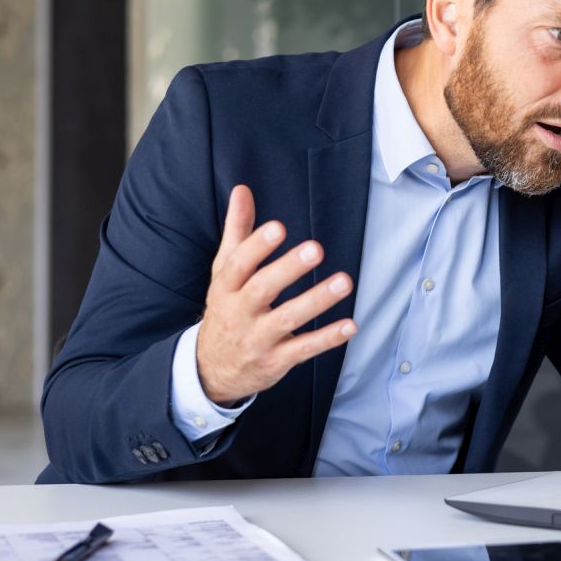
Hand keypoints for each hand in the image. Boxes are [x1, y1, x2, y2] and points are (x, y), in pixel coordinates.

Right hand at [196, 185, 357, 405]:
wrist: (211, 369)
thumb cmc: (226, 309)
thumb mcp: (224, 272)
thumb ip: (237, 231)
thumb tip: (242, 190)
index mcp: (226, 287)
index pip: (238, 264)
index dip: (256, 246)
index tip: (278, 227)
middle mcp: (239, 312)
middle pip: (263, 289)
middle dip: (289, 269)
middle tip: (316, 248)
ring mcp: (257, 339)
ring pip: (288, 319)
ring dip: (317, 300)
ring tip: (344, 282)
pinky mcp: (275, 361)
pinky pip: (303, 349)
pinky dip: (327, 338)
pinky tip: (350, 324)